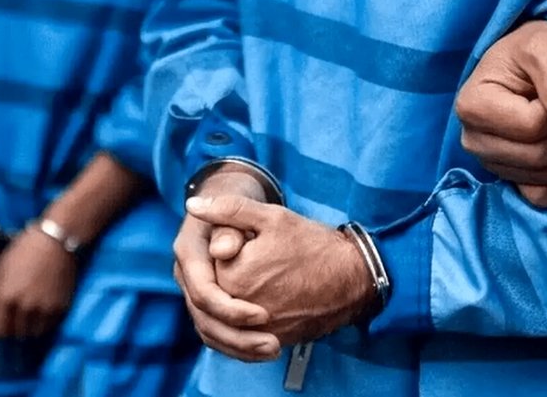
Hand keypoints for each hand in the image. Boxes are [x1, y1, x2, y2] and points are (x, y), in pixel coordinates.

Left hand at [0, 226, 76, 337]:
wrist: (56, 240)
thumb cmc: (25, 250)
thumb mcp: (0, 270)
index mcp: (3, 296)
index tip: (1, 324)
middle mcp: (22, 305)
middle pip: (14, 332)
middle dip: (13, 330)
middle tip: (15, 323)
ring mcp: (43, 307)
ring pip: (32, 332)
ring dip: (29, 329)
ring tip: (29, 321)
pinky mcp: (60, 305)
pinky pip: (50, 325)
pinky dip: (45, 324)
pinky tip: (42, 315)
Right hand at [174, 170, 280, 361]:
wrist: (235, 209)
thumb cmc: (242, 206)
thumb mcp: (242, 206)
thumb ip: (230, 219)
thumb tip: (214, 243)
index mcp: (189, 251)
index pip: (203, 291)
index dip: (231, 308)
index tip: (264, 315)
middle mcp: (187, 275)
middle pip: (204, 317)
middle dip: (237, 337)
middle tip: (273, 345)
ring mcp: (196, 290)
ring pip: (209, 329)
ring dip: (239, 347)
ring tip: (273, 350)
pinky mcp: (208, 301)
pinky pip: (217, 331)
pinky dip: (238, 344)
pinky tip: (262, 349)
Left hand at [186, 195, 374, 348]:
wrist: (354, 278)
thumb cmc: (314, 245)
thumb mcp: (272, 217)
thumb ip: (229, 210)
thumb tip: (192, 205)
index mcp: (233, 276)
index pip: (206, 265)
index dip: (225, 250)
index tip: (249, 242)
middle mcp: (241, 309)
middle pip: (215, 292)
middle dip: (228, 275)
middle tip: (259, 261)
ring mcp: (258, 329)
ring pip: (227, 318)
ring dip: (232, 303)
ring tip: (259, 282)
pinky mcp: (274, 339)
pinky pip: (245, 339)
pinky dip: (244, 325)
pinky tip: (261, 306)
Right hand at [456, 20, 546, 207]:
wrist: (515, 65)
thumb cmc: (525, 51)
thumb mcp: (542, 47)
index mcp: (471, 107)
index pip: (533, 126)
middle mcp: (471, 140)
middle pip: (539, 156)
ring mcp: (485, 161)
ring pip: (544, 175)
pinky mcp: (501, 176)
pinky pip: (539, 195)